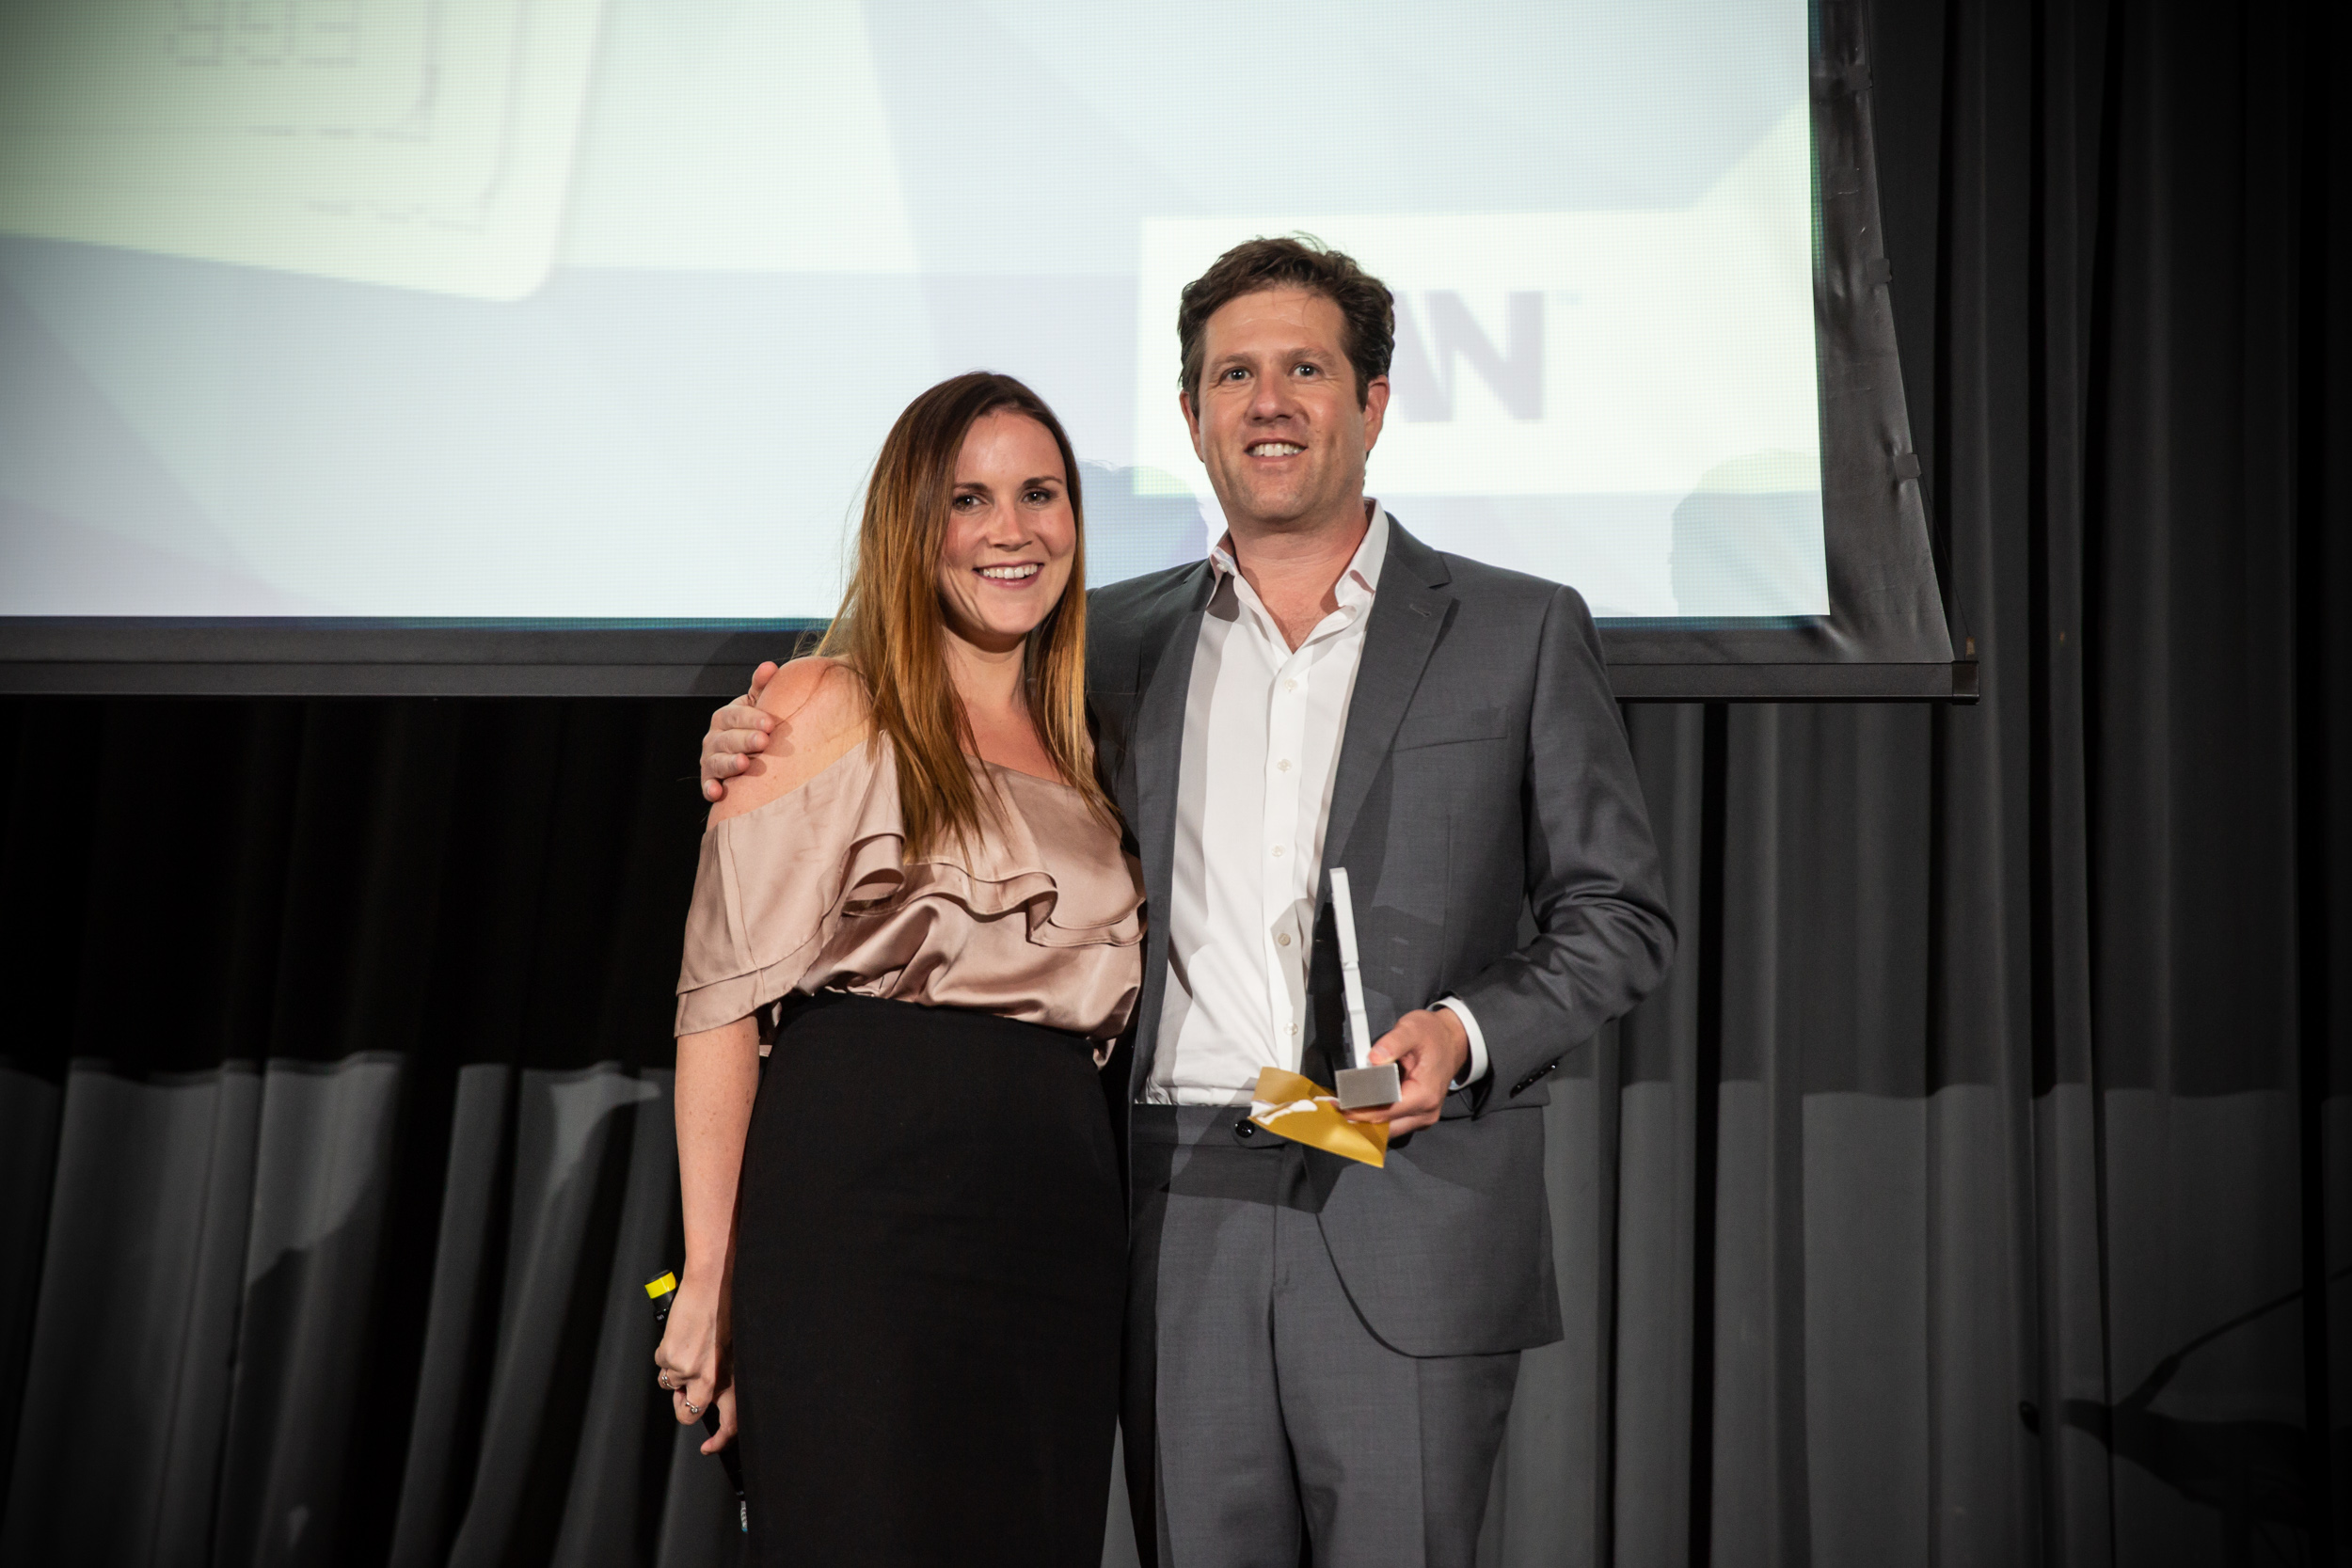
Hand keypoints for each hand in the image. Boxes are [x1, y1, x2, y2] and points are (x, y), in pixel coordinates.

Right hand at [654, 1269, 736, 1451]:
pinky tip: (679, 1335)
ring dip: (675, 1372)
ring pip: (670, 1385)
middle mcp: (707, 1379)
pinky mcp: (668, 1357)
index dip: (718, 1440)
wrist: (711, 1285)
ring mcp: (685, 1370)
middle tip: (687, 1386)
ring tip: (689, 1345)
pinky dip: (667, 1354)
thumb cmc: (726, 1311)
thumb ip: (723, 1374)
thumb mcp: (733, 1347)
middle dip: (683, 1405)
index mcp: (729, 1377)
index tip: (709, 1447)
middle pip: (687, 1413)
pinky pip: (662, 1364)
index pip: (729, 1422)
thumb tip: (711, 1393)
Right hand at [700, 661, 778, 802]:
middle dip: (745, 739)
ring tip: (743, 763)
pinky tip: (717, 792)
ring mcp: (711, 759)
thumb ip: (762, 686)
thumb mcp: (757, 705)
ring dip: (729, 763)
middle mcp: (714, 737)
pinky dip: (710, 788)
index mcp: (726, 717)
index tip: (771, 724)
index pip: (735, 715)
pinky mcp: (711, 780)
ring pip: (717, 761)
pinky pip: (708, 785)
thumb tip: (770, 667)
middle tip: (763, 741)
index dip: (752, 718)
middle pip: (727, 738)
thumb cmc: (756, 726)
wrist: (748, 753)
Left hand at [1343, 1008, 1468, 1133]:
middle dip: (1358, 1119)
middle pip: (1385, 1126)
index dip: (1359, 1109)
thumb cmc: (1432, 1035)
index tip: (1337, 1104)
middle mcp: (1426, 1112)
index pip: (1386, 1111)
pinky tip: (1358, 1108)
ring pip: (1388, 1130)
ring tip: (1341, 1108)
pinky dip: (1375, 1118)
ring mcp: (1423, 1117)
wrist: (1451, 1040)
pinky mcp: (1417, 1116)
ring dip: (1365, 1121)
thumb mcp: (1412, 1028)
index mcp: (1425, 1094)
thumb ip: (1393, 1042)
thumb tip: (1374, 1058)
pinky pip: (1393, 1124)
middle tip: (1333, 1109)